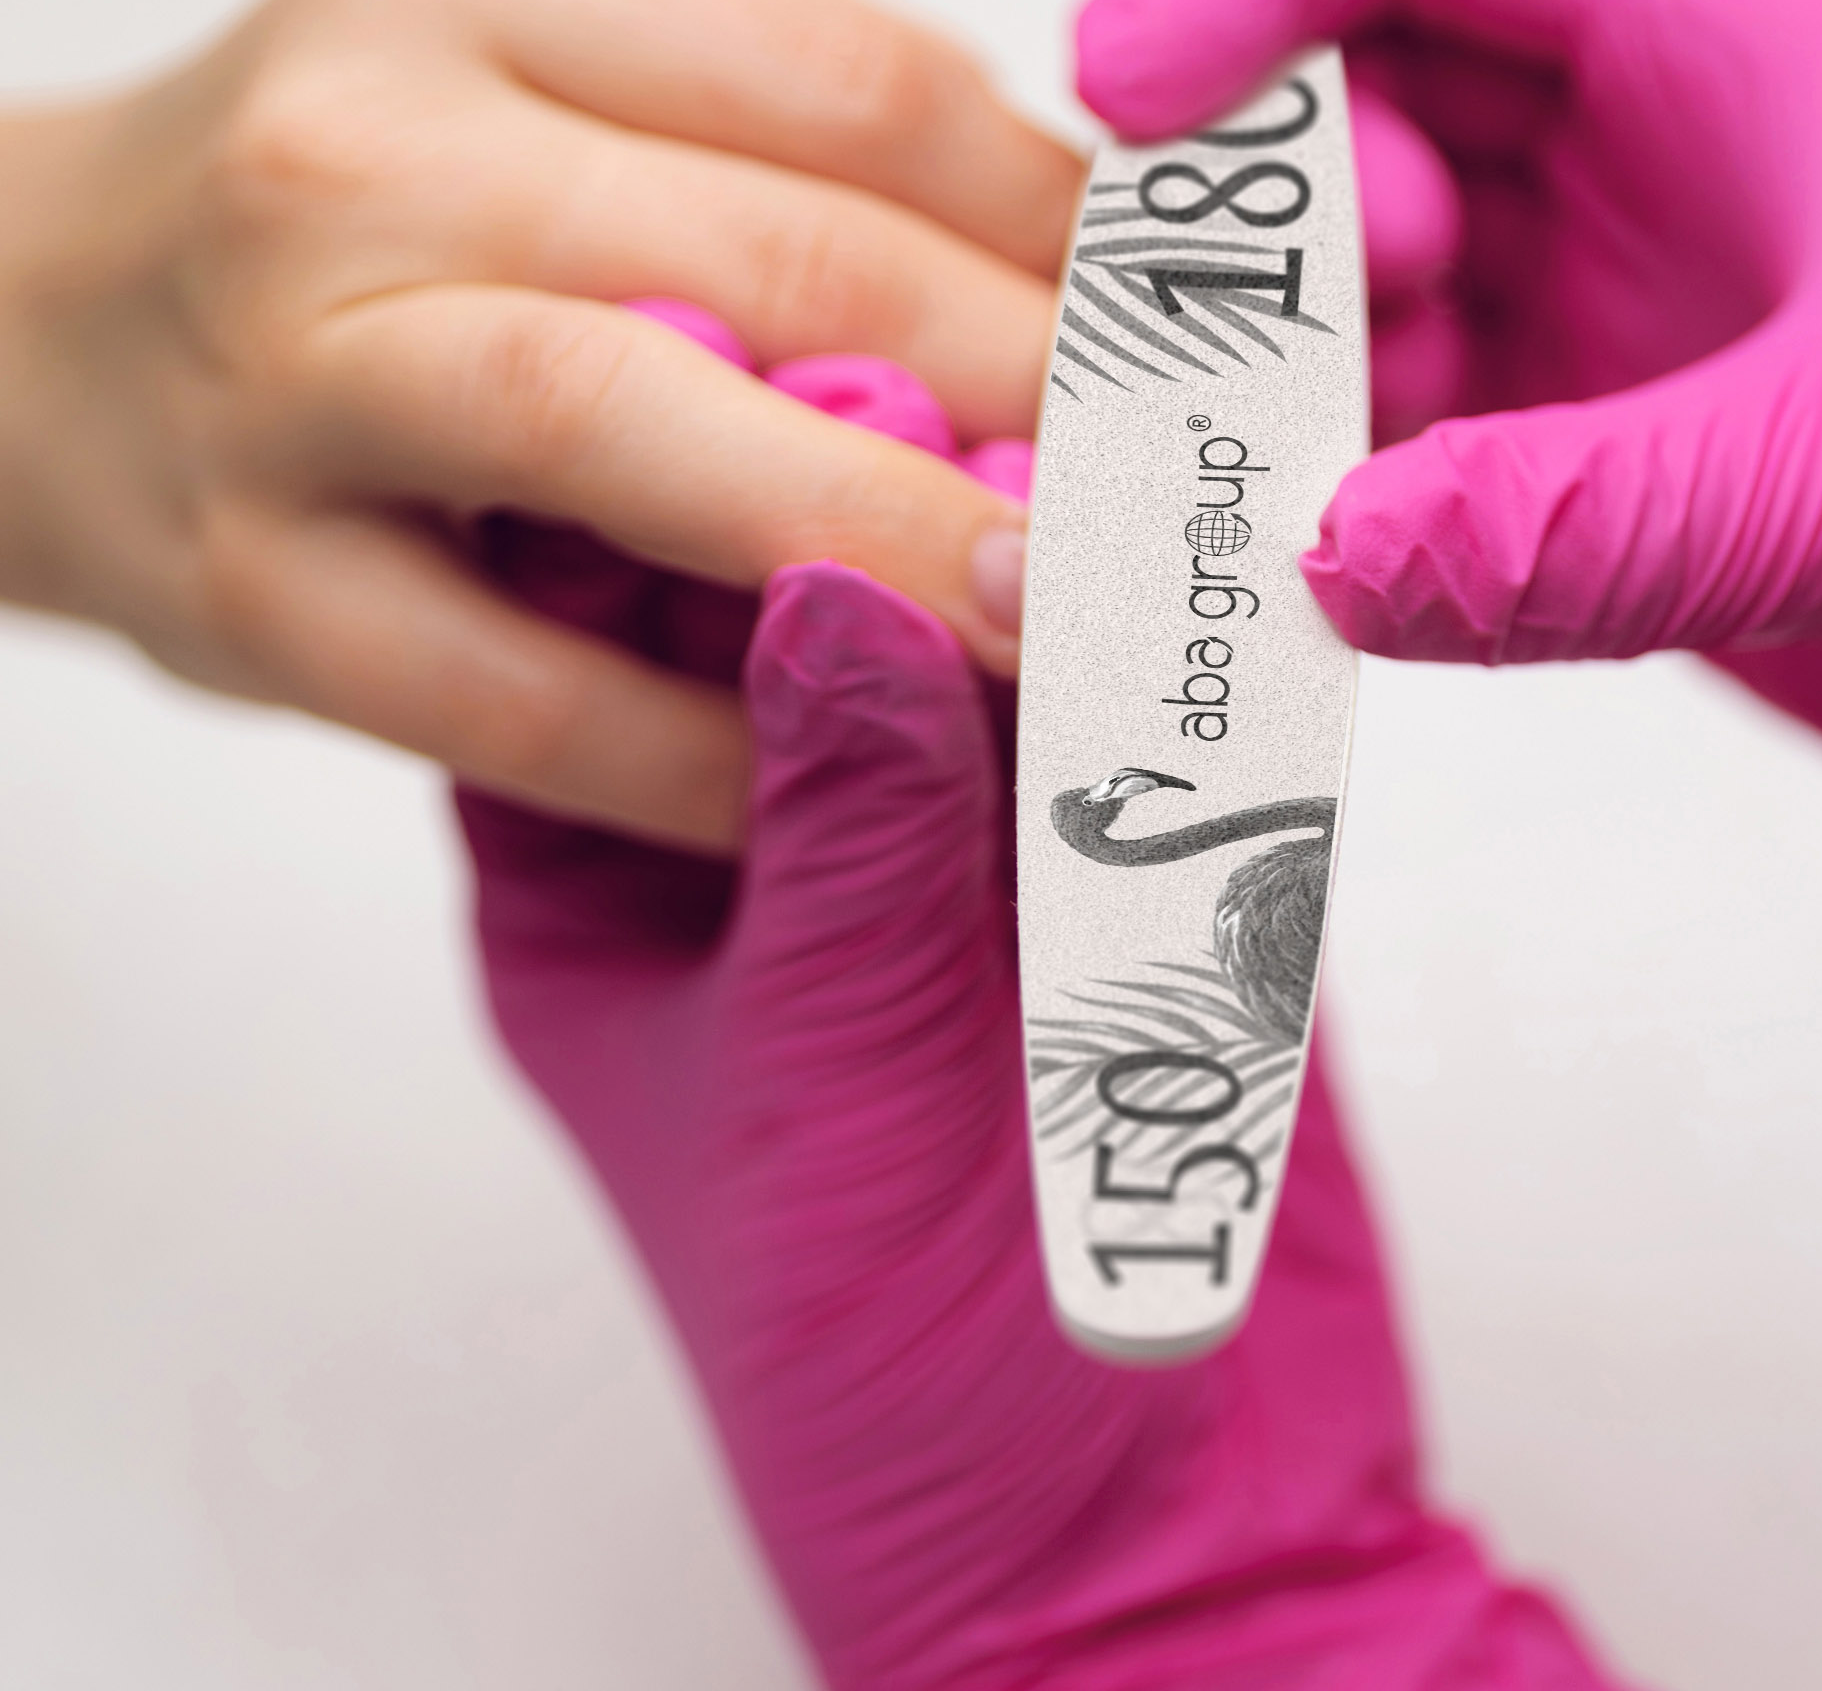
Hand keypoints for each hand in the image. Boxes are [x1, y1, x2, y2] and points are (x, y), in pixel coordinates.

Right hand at [0, 0, 1078, 849]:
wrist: (35, 319)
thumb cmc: (351, 206)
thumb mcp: (546, 76)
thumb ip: (783, 134)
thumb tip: (1064, 266)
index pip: (858, 89)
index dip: (1062, 230)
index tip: (1190, 346)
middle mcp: (373, 144)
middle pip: (776, 256)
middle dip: (1024, 394)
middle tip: (1177, 501)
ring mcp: (290, 369)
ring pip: (628, 434)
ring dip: (871, 540)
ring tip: (1044, 625)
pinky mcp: (248, 585)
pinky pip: (515, 692)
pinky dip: (697, 750)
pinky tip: (830, 770)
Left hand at [459, 356, 1620, 1689]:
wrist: (1158, 1527)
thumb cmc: (900, 1376)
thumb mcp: (826, 1092)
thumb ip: (849, 835)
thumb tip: (839, 581)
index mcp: (603, 881)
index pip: (572, 629)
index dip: (641, 488)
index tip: (724, 372)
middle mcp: (762, 831)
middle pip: (777, 592)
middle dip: (845, 489)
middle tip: (918, 397)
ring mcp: (940, 836)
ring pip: (955, 626)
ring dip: (1007, 545)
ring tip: (1057, 456)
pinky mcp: (1105, 867)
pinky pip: (1109, 710)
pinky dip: (1141, 638)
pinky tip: (1172, 553)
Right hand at [1078, 0, 1821, 829]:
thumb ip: (1608, 514)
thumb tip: (1333, 558)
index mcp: (1731, 45)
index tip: (1122, 92)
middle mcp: (1648, 163)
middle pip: (1349, 103)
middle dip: (1263, 226)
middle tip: (1246, 370)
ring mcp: (1611, 324)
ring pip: (1357, 293)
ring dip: (1284, 381)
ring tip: (1283, 495)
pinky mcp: (1594, 471)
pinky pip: (1403, 449)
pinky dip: (1336, 503)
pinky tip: (1331, 575)